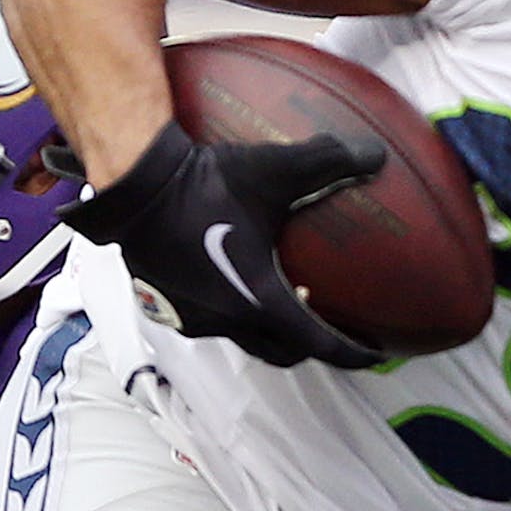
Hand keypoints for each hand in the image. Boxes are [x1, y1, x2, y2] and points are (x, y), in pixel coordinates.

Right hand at [55, 121, 388, 367]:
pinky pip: (211, 320)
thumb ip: (329, 161)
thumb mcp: (274, 169)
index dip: (352, 353)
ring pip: (243, 337)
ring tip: (284, 299)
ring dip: (269, 328)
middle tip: (330, 329)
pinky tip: (234, 279)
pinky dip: (234, 311)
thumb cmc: (204, 184)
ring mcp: (193, 317)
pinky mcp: (165, 305)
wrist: (133, 187)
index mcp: (259, 300)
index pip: (318, 342)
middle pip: (281, 351)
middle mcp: (227, 319)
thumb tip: (375, 154)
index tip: (376, 355)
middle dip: (310, 347)